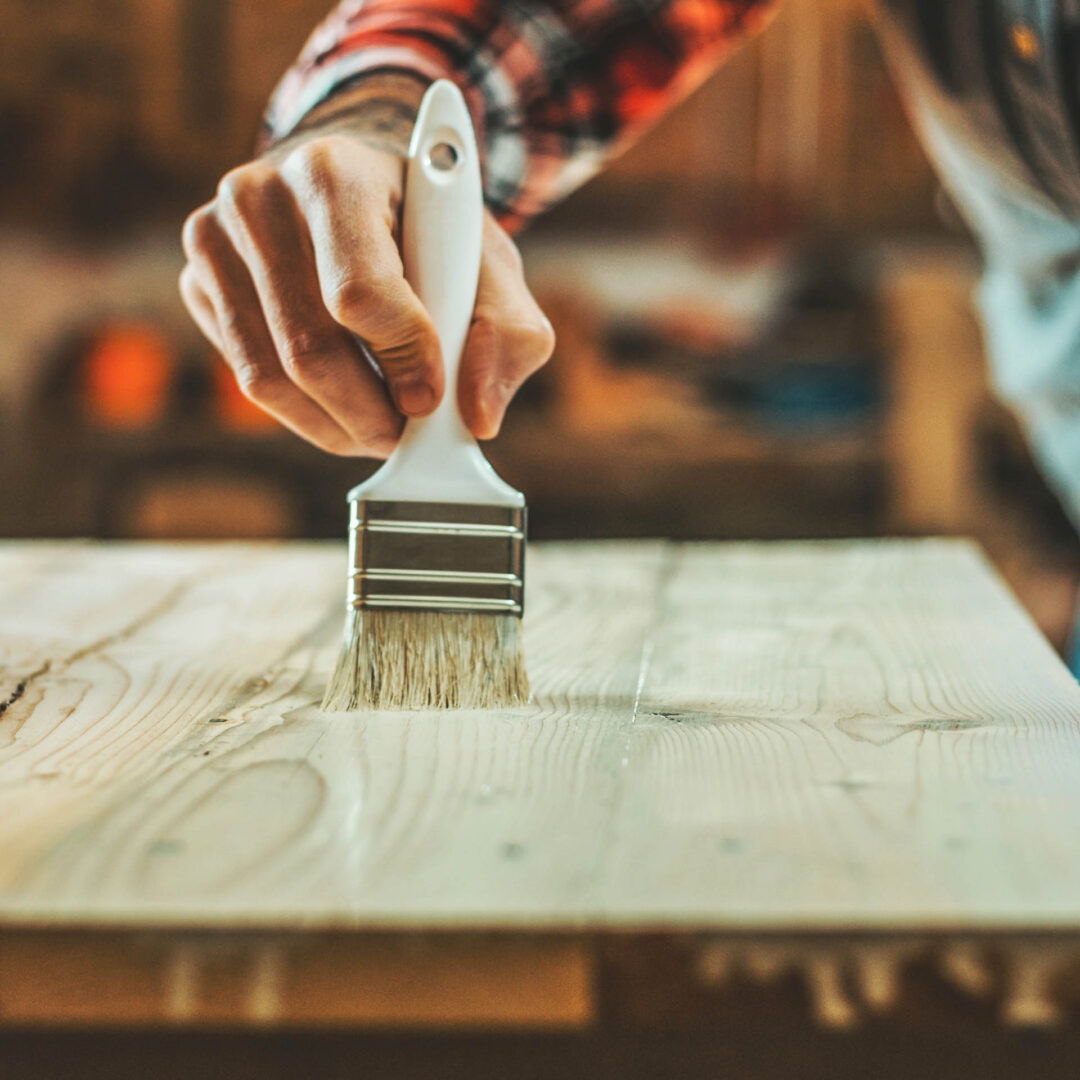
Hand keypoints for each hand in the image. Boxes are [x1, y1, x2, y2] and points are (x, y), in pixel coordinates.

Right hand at [179, 123, 553, 456]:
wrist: (360, 193)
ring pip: (270, 379)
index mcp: (333, 172)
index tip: (432, 398)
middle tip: (409, 433)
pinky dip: (306, 414)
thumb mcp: (489, 266)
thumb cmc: (426, 231)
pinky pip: (249, 382)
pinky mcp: (198, 286)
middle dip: (370, 414)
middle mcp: (257, 196)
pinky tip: (344, 401)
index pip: (357, 293)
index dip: (402, 360)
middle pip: (308, 349)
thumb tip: (477, 416)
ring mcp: (215, 241)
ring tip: (383, 423)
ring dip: (337, 426)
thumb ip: (509, 334)